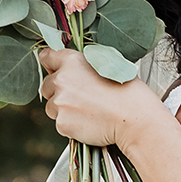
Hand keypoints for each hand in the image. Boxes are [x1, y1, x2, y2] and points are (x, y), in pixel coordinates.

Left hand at [38, 48, 162, 146]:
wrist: (134, 118)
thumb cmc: (127, 92)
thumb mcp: (107, 65)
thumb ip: (83, 65)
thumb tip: (72, 69)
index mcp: (72, 61)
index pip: (46, 57)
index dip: (51, 64)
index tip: (53, 69)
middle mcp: (61, 79)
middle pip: (46, 86)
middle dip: (58, 91)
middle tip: (81, 98)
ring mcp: (59, 102)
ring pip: (52, 107)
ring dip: (64, 109)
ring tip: (88, 111)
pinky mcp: (62, 123)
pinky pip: (60, 123)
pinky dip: (70, 124)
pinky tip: (89, 121)